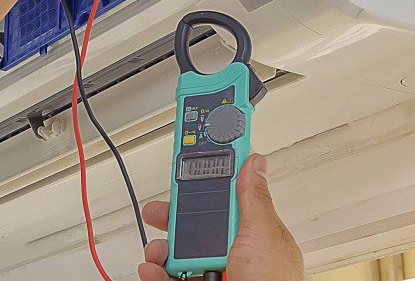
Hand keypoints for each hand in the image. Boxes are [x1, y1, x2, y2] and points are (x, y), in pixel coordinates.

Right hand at [138, 153, 304, 280]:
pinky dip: (156, 274)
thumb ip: (253, 199)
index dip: (212, 172)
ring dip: (161, 249)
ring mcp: (218, 273)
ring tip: (156, 251)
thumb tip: (254, 160)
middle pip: (198, 223)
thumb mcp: (262, 236)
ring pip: (179, 252)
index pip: (231, 193)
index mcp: (255, 232)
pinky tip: (152, 270)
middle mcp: (236, 253)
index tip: (195, 147)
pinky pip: (171, 278)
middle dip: (175, 215)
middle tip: (160, 208)